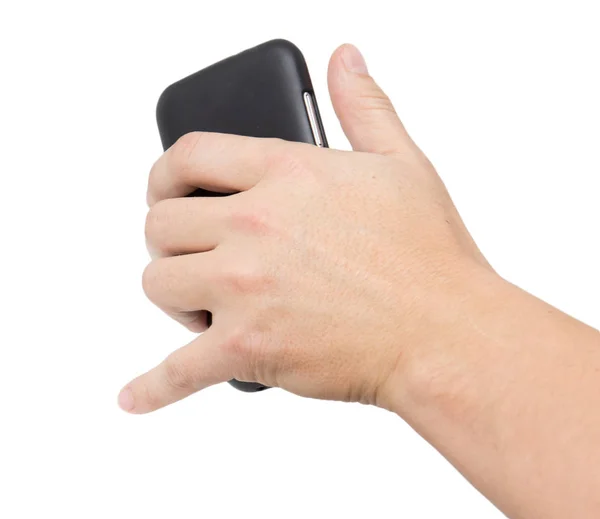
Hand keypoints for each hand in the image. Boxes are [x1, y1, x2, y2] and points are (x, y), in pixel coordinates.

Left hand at [118, 44, 492, 413]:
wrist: (447, 335)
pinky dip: (153, 387)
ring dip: (174, 293)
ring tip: (205, 304)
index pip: (188, 156)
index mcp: (286, 173)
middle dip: (173, 239)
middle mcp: (255, 224)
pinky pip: (177, 369)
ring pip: (157, 281)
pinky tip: (136, 396)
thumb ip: (363, 106)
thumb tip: (345, 60)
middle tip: (197, 255)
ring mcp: (245, 287)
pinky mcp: (248, 348)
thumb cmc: (430, 257)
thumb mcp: (401, 163)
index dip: (166, 173)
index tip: (166, 190)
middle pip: (161, 222)